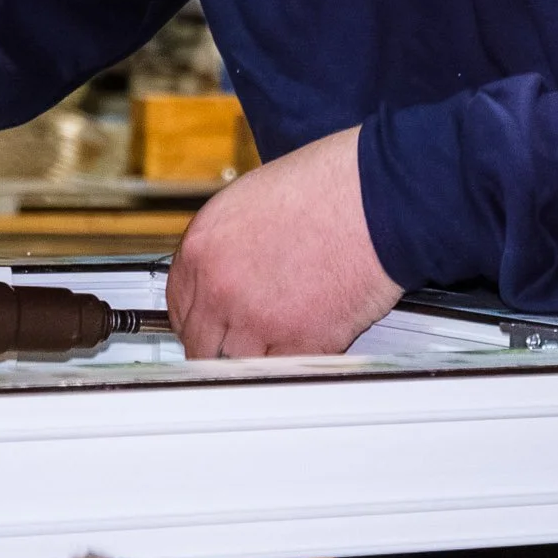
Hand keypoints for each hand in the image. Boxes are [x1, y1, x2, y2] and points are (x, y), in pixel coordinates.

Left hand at [167, 125, 403, 357]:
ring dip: (256, 359)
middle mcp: (220, 285)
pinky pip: (282, 372)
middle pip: (200, 343)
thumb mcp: (253, 199)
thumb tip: (225, 273)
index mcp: (203, 244)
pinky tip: (305, 344)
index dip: (200, 317)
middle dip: (222, 345)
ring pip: (237, 366)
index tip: (213, 323)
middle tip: (247, 340)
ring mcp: (256, 318)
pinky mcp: (299, 342)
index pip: (178, 303)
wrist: (379, 194)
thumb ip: (228, 243)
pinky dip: (294, 364)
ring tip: (279, 343)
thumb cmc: (330, 185)